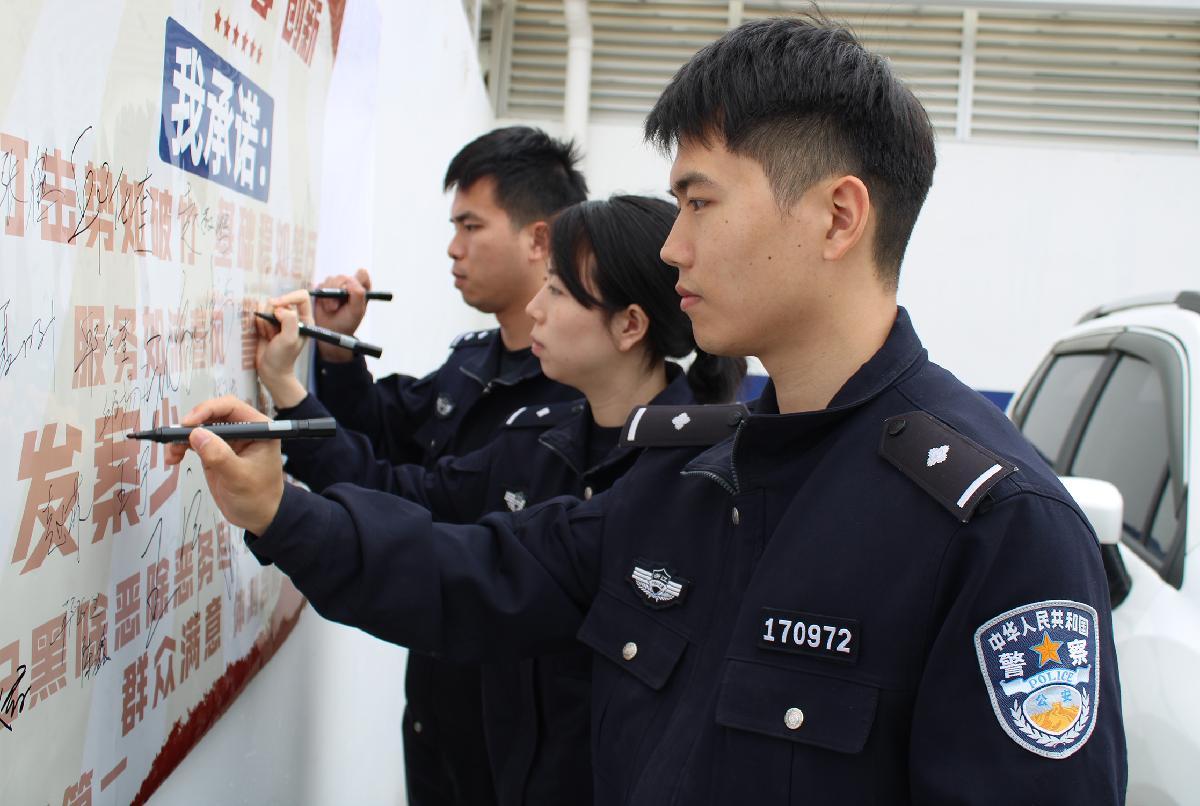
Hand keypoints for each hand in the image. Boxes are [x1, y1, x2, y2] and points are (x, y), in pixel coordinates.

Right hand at [165, 396, 284, 534]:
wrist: (258, 516)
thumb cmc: (258, 497)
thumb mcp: (239, 477)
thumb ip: (219, 456)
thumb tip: (196, 434)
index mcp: (258, 428)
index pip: (230, 406)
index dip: (207, 410)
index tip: (189, 424)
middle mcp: (243, 429)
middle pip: (211, 414)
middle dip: (191, 424)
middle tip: (175, 438)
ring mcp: (228, 440)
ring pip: (200, 427)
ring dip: (182, 437)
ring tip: (172, 454)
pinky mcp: (215, 451)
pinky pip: (194, 441)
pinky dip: (181, 447)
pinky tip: (173, 459)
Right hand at [256, 293, 309, 407]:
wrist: (270, 370)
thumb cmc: (283, 358)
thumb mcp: (290, 339)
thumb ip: (289, 321)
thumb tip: (279, 309)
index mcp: (305, 319)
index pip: (301, 296)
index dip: (288, 298)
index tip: (276, 306)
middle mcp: (293, 317)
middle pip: (280, 301)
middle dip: (272, 316)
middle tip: (274, 334)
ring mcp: (280, 320)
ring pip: (267, 306)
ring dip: (265, 322)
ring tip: (269, 336)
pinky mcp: (268, 323)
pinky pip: (259, 313)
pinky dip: (259, 324)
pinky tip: (263, 335)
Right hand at [311, 268, 370, 361]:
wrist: (330, 330)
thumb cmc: (347, 322)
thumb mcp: (356, 311)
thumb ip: (358, 295)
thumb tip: (351, 281)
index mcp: (361, 289)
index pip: (362, 274)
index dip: (356, 281)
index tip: (350, 292)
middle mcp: (349, 285)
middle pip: (343, 277)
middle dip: (337, 291)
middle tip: (335, 307)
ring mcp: (335, 285)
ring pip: (330, 280)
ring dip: (328, 295)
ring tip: (331, 309)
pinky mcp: (324, 288)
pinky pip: (320, 285)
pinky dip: (321, 296)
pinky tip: (324, 306)